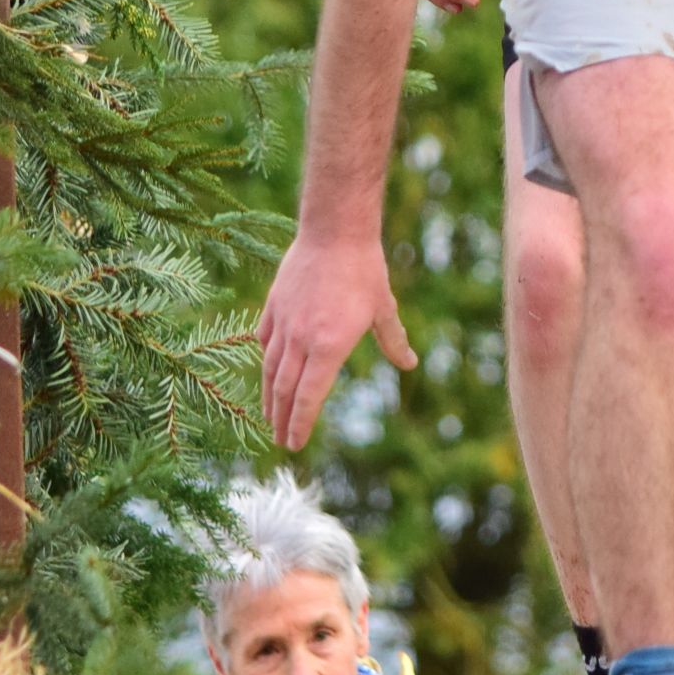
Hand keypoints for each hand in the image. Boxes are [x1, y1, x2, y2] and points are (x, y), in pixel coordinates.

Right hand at [257, 226, 417, 450]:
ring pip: (269, 368)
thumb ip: (393, 340)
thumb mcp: (383, 308)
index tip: (295, 443)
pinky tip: (265, 370)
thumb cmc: (364, 270)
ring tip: (268, 415)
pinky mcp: (274, 305)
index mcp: (329, 347)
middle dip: (281, 419)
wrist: (335, 231)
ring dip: (268, 396)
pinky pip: (263, 340)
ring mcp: (284, 322)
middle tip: (280, 439)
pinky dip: (264, 359)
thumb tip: (410, 363)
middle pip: (284, 390)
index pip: (309, 397)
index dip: (301, 423)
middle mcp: (301, 340)